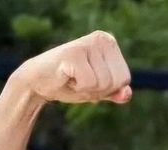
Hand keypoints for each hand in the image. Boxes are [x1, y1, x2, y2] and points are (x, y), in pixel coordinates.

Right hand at [11, 31, 131, 104]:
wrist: (39, 82)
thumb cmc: (70, 83)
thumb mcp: (98, 90)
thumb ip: (115, 92)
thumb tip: (128, 94)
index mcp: (109, 43)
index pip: (125, 79)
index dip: (108, 89)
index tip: (91, 80)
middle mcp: (102, 38)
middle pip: (116, 82)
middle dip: (98, 90)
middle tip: (80, 80)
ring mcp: (88, 43)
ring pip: (103, 84)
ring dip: (86, 89)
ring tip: (73, 77)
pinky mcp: (74, 52)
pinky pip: (89, 84)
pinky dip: (78, 87)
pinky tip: (66, 76)